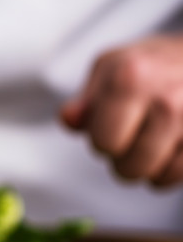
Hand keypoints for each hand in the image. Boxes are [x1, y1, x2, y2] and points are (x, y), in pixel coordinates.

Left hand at [60, 34, 182, 186]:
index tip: (113, 127)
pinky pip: (179, 176)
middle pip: (128, 166)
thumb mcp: (112, 68)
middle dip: (124, 158)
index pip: (104, 143)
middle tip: (134, 136)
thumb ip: (87, 99)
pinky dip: (170, 171)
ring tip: (152, 143)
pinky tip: (170, 150)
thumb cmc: (152, 65)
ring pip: (156, 176)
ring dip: (148, 168)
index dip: (102, 140)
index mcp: (131, 79)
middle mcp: (167, 101)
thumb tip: (69, 119)